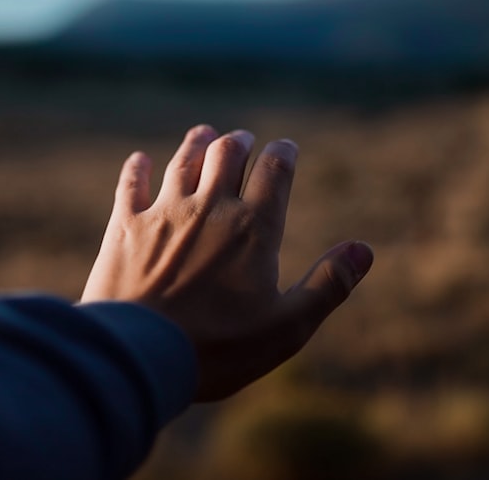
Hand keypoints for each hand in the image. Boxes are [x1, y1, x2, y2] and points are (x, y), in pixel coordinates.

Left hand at [81, 124, 372, 400]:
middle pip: (227, 154)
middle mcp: (210, 208)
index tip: (285, 148)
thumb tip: (364, 251)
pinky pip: (132, 184)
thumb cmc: (220, 348)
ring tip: (204, 135)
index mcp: (254, 228)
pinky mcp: (124, 227)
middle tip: (243, 140)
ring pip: (183, 161)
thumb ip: (328, 285)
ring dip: (197, 144)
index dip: (283, 154)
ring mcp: (164, 213)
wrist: (142, 353)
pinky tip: (140, 160)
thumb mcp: (287, 326)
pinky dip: (138, 168)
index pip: (275, 171)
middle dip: (239, 142)